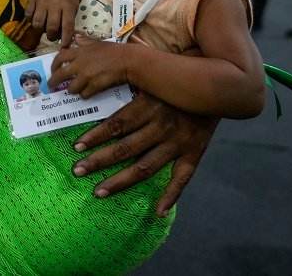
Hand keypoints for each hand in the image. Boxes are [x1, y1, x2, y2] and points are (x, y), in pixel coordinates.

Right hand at [25, 0, 78, 45]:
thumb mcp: (73, 8)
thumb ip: (68, 22)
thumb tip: (61, 39)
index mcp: (68, 6)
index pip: (67, 26)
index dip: (65, 39)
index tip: (64, 47)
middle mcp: (54, 3)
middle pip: (51, 26)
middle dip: (51, 36)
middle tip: (52, 36)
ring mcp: (42, 0)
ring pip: (37, 22)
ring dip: (40, 30)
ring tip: (43, 28)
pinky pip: (28, 14)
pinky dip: (31, 20)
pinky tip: (36, 19)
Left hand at [48, 34, 128, 97]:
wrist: (127, 61)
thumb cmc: (114, 51)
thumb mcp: (97, 43)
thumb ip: (85, 42)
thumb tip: (76, 37)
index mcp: (80, 52)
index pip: (59, 57)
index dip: (53, 65)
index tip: (52, 70)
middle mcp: (80, 64)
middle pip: (60, 75)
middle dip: (53, 82)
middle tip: (51, 87)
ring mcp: (86, 76)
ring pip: (71, 88)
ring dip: (73, 90)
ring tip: (76, 89)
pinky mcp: (94, 86)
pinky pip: (84, 95)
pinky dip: (85, 95)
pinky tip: (88, 92)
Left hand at [69, 91, 218, 215]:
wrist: (215, 85)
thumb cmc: (174, 81)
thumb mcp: (151, 80)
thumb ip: (128, 88)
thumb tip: (96, 90)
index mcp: (148, 106)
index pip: (116, 125)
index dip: (95, 136)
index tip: (76, 147)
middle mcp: (162, 126)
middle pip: (125, 148)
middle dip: (99, 161)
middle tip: (78, 171)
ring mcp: (178, 142)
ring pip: (145, 166)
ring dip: (120, 181)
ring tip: (99, 191)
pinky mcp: (194, 152)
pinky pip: (182, 178)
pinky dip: (171, 196)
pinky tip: (158, 212)